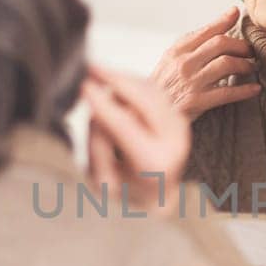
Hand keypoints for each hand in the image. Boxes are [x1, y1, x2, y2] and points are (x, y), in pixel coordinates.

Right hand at [82, 64, 190, 217]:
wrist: (157, 198)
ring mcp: (181, 127)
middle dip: (114, 79)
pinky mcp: (180, 116)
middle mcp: (175, 143)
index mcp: (155, 165)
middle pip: (143, 98)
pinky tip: (112, 79)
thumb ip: (98, 148)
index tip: (83, 86)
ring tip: (96, 82)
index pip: (124, 126)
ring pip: (147, 89)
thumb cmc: (124, 194)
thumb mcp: (104, 180)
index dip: (103, 103)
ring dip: (120, 82)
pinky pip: (152, 89)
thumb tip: (93, 110)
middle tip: (88, 66)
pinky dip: (130, 82)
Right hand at [149, 6, 260, 121]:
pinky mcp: (197, 101)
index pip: (206, 31)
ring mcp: (191, 82)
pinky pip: (227, 92)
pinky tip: (254, 90)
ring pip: (226, 64)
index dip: (224, 21)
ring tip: (251, 68)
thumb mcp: (170, 61)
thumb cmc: (163, 87)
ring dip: (245, 65)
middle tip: (250, 51)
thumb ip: (190, 45)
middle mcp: (184, 63)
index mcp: (177, 51)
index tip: (237, 14)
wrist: (146, 113)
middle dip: (241, 46)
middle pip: (220, 44)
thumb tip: (213, 26)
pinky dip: (244, 90)